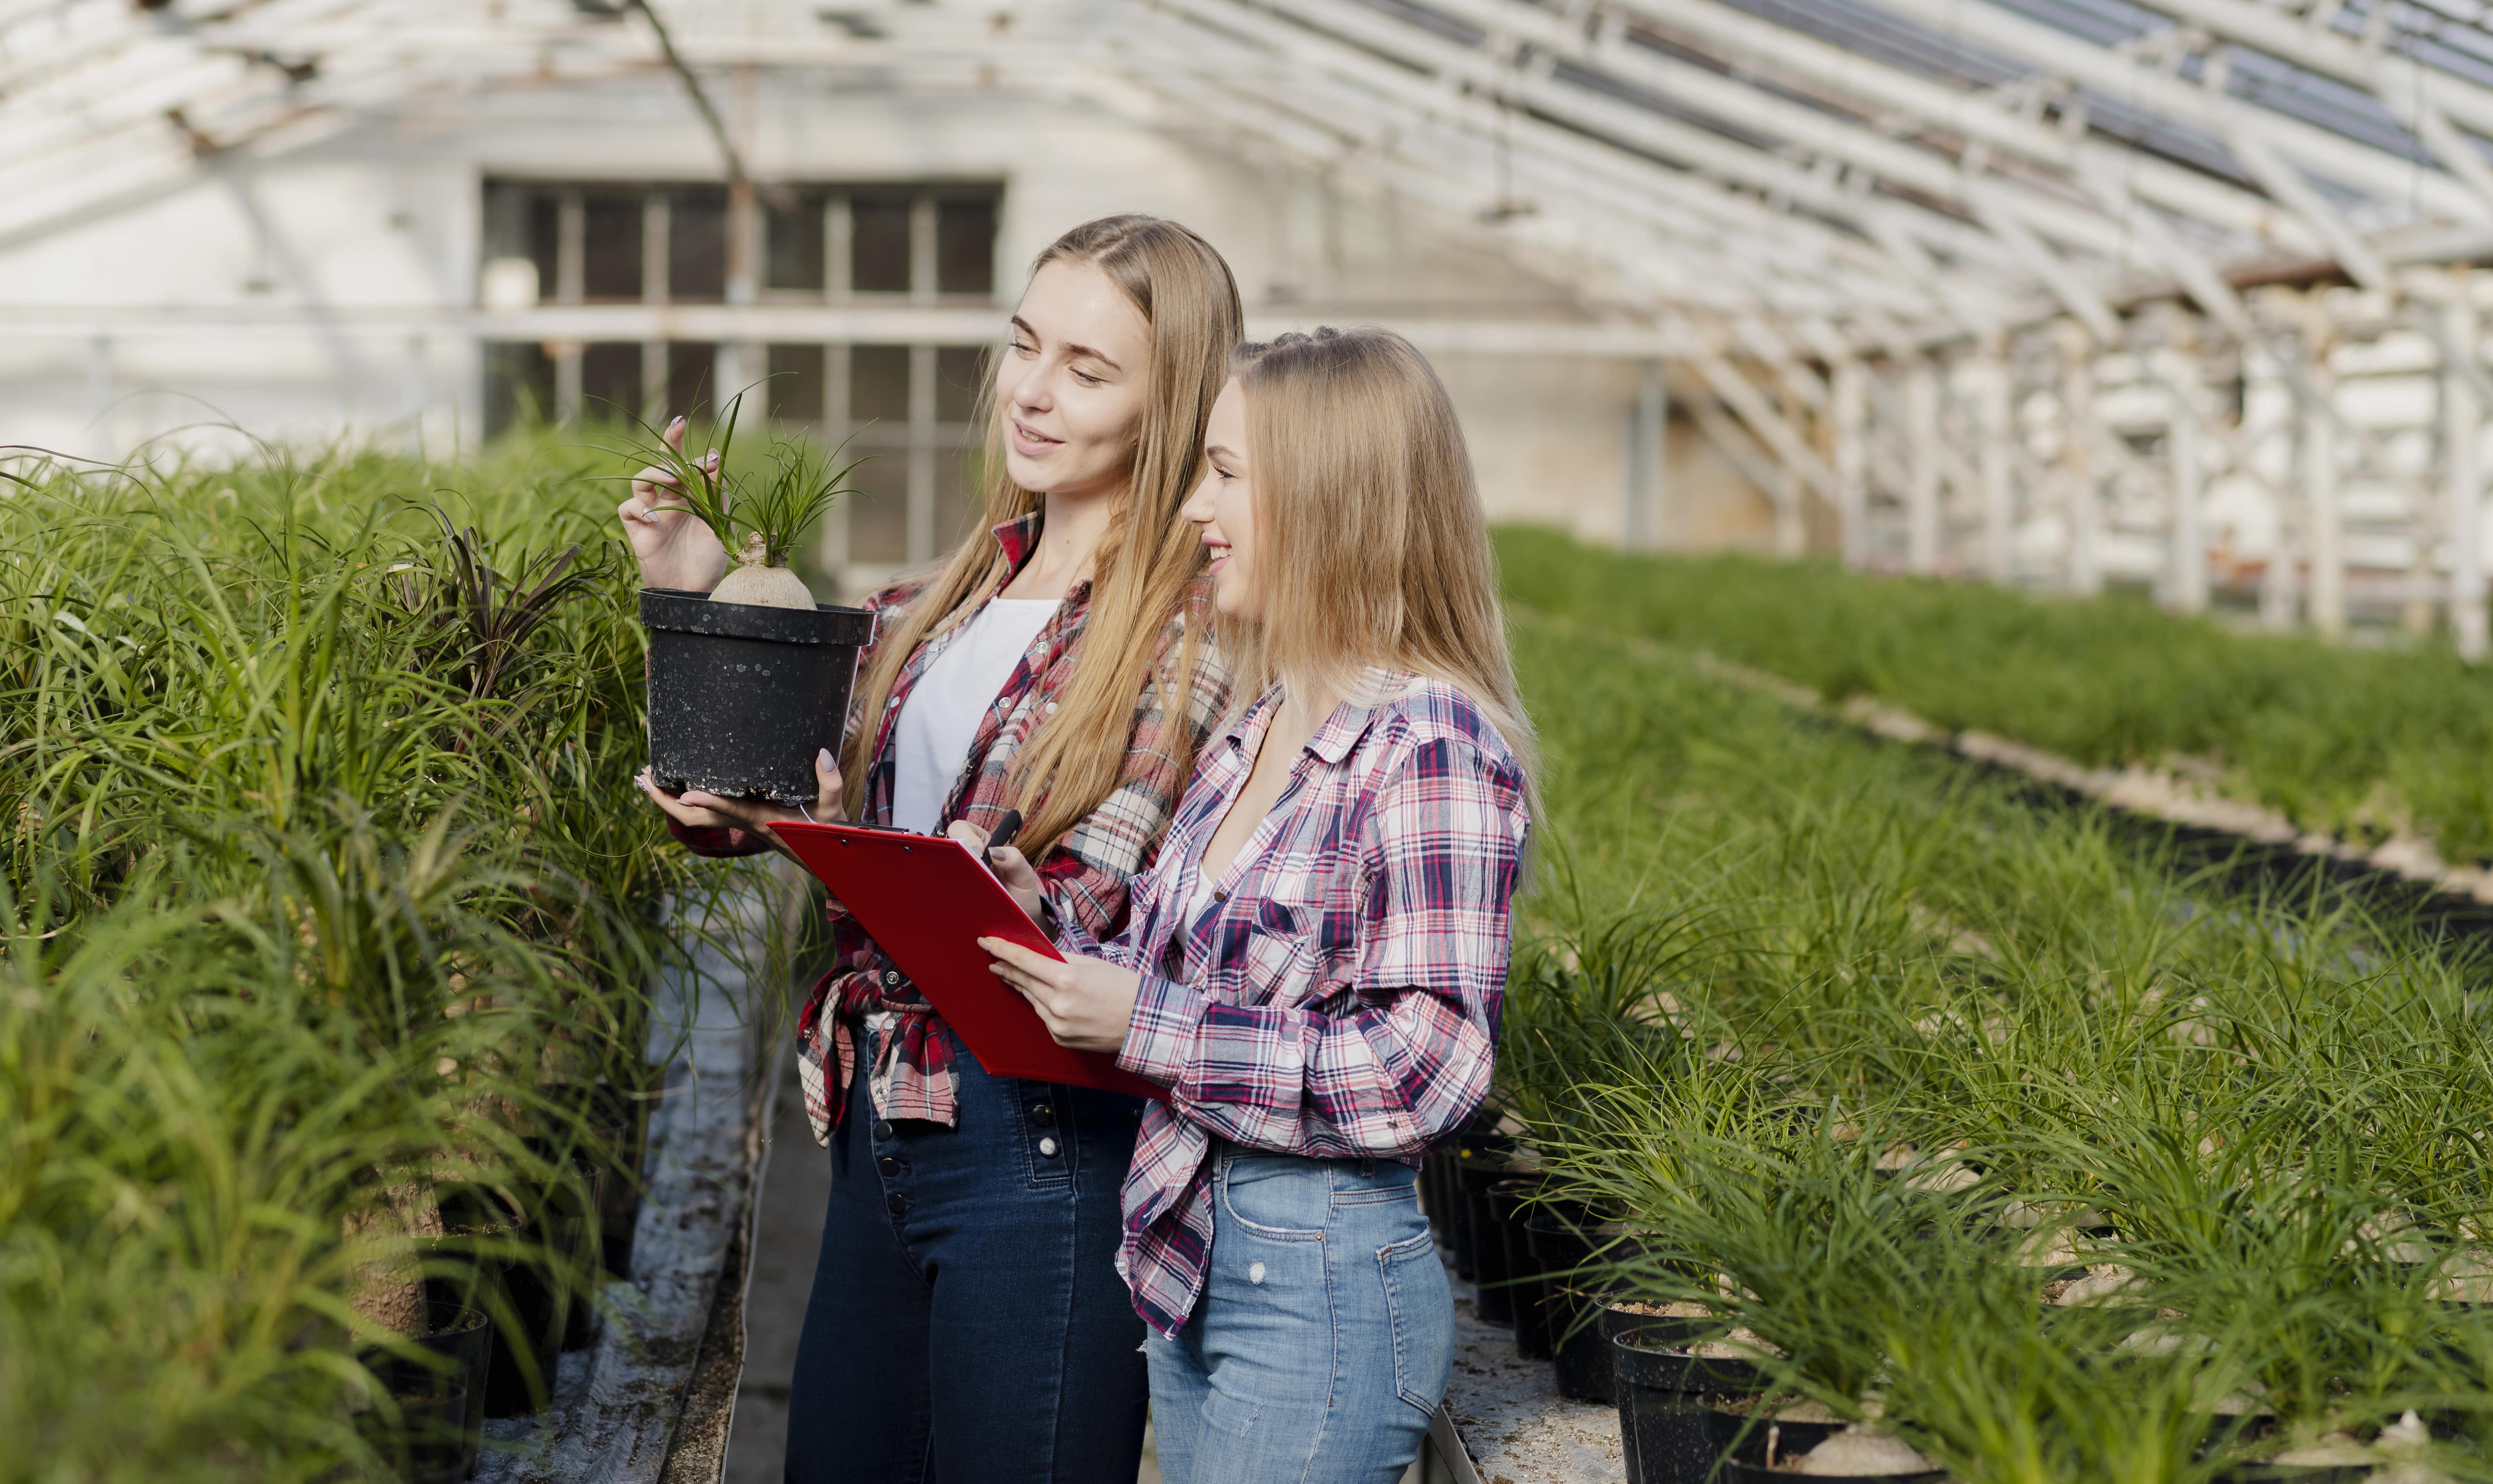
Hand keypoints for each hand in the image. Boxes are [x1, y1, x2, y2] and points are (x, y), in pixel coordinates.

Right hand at [618, 415, 730, 592]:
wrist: (693, 589)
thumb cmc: (708, 559)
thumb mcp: (718, 523)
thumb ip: (716, 494)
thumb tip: (715, 459)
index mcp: (690, 496)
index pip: (685, 464)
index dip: (686, 447)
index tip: (697, 439)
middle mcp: (668, 500)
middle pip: (660, 463)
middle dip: (667, 444)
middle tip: (677, 430)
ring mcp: (651, 513)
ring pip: (640, 480)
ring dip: (654, 474)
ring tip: (671, 479)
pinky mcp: (637, 529)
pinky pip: (628, 509)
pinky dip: (639, 509)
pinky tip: (656, 519)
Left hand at [635, 748, 846, 865]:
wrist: (824, 859)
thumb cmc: (828, 837)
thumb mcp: (834, 812)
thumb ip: (831, 784)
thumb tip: (822, 753)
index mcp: (764, 820)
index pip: (732, 810)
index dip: (708, 801)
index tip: (684, 792)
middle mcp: (746, 823)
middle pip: (697, 818)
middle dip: (667, 801)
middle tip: (646, 776)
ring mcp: (742, 823)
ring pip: (696, 818)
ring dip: (670, 801)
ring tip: (651, 777)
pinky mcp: (744, 820)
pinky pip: (706, 811)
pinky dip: (686, 799)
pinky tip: (678, 785)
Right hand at [945, 821, 1043, 919]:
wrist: (1020, 916)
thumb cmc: (1021, 890)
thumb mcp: (1024, 874)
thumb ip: (1015, 860)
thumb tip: (994, 851)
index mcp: (982, 843)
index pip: (961, 828)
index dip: (965, 836)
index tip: (980, 853)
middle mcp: (967, 857)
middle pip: (946, 847)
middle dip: (955, 856)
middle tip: (972, 873)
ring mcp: (958, 876)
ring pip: (942, 868)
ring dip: (952, 877)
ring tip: (971, 889)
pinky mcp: (955, 894)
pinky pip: (945, 889)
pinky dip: (950, 893)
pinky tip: (964, 900)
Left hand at [978, 937, 1142, 1053]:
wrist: (1144, 1023)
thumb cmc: (1123, 987)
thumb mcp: (1092, 964)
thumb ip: (1061, 959)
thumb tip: (1037, 955)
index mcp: (1067, 979)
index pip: (1024, 961)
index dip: (1002, 950)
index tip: (986, 942)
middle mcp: (1058, 1004)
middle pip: (1024, 981)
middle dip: (1007, 968)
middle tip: (994, 959)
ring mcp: (1057, 1025)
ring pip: (1032, 999)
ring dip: (1025, 986)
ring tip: (1014, 975)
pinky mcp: (1060, 1039)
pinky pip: (1043, 1017)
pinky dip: (1043, 1005)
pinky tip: (1047, 998)